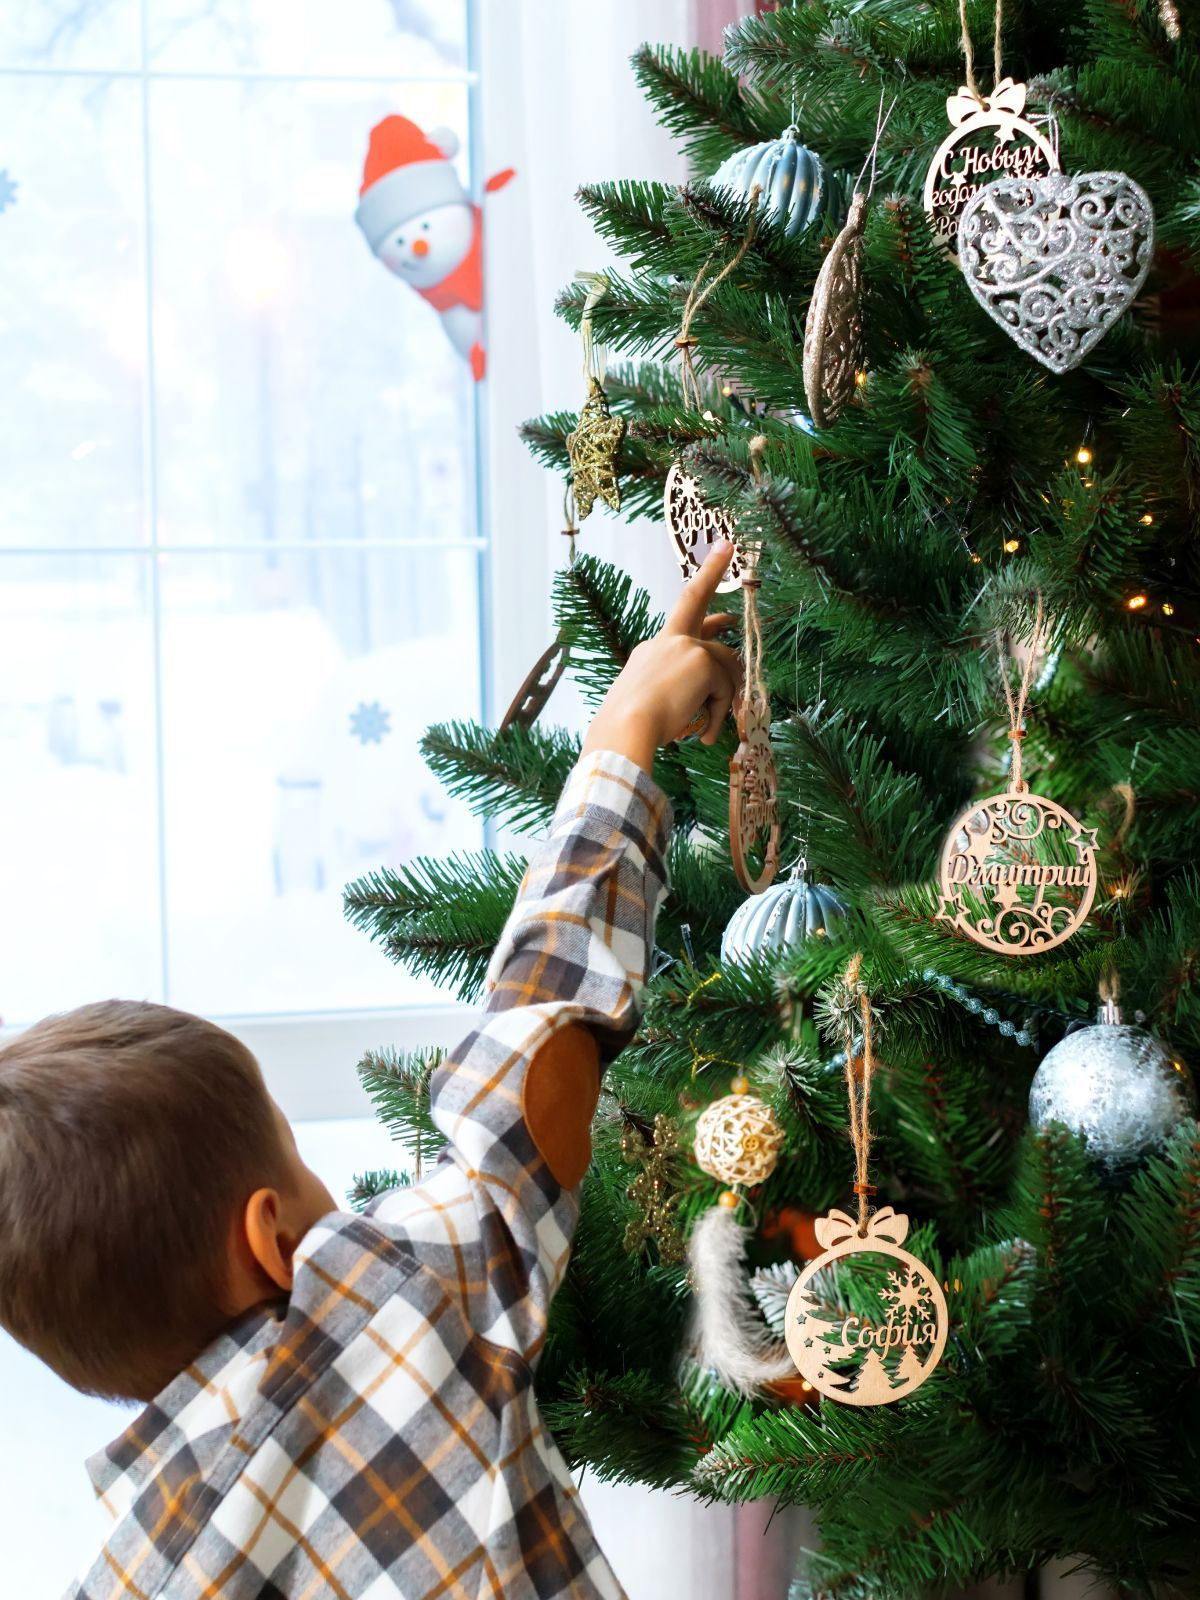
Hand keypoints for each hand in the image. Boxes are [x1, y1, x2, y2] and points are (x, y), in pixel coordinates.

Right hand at [580, 542, 741, 774]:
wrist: (625, 728)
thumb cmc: (630, 726)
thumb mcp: (652, 701)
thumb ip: (677, 690)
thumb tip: (704, 696)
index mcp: (652, 649)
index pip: (682, 610)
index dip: (706, 577)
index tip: (723, 550)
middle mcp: (668, 640)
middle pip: (703, 619)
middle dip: (715, 594)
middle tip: (730, 591)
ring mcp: (686, 646)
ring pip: (725, 666)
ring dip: (723, 698)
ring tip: (706, 727)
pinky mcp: (702, 661)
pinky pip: (725, 688)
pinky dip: (719, 713)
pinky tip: (703, 733)